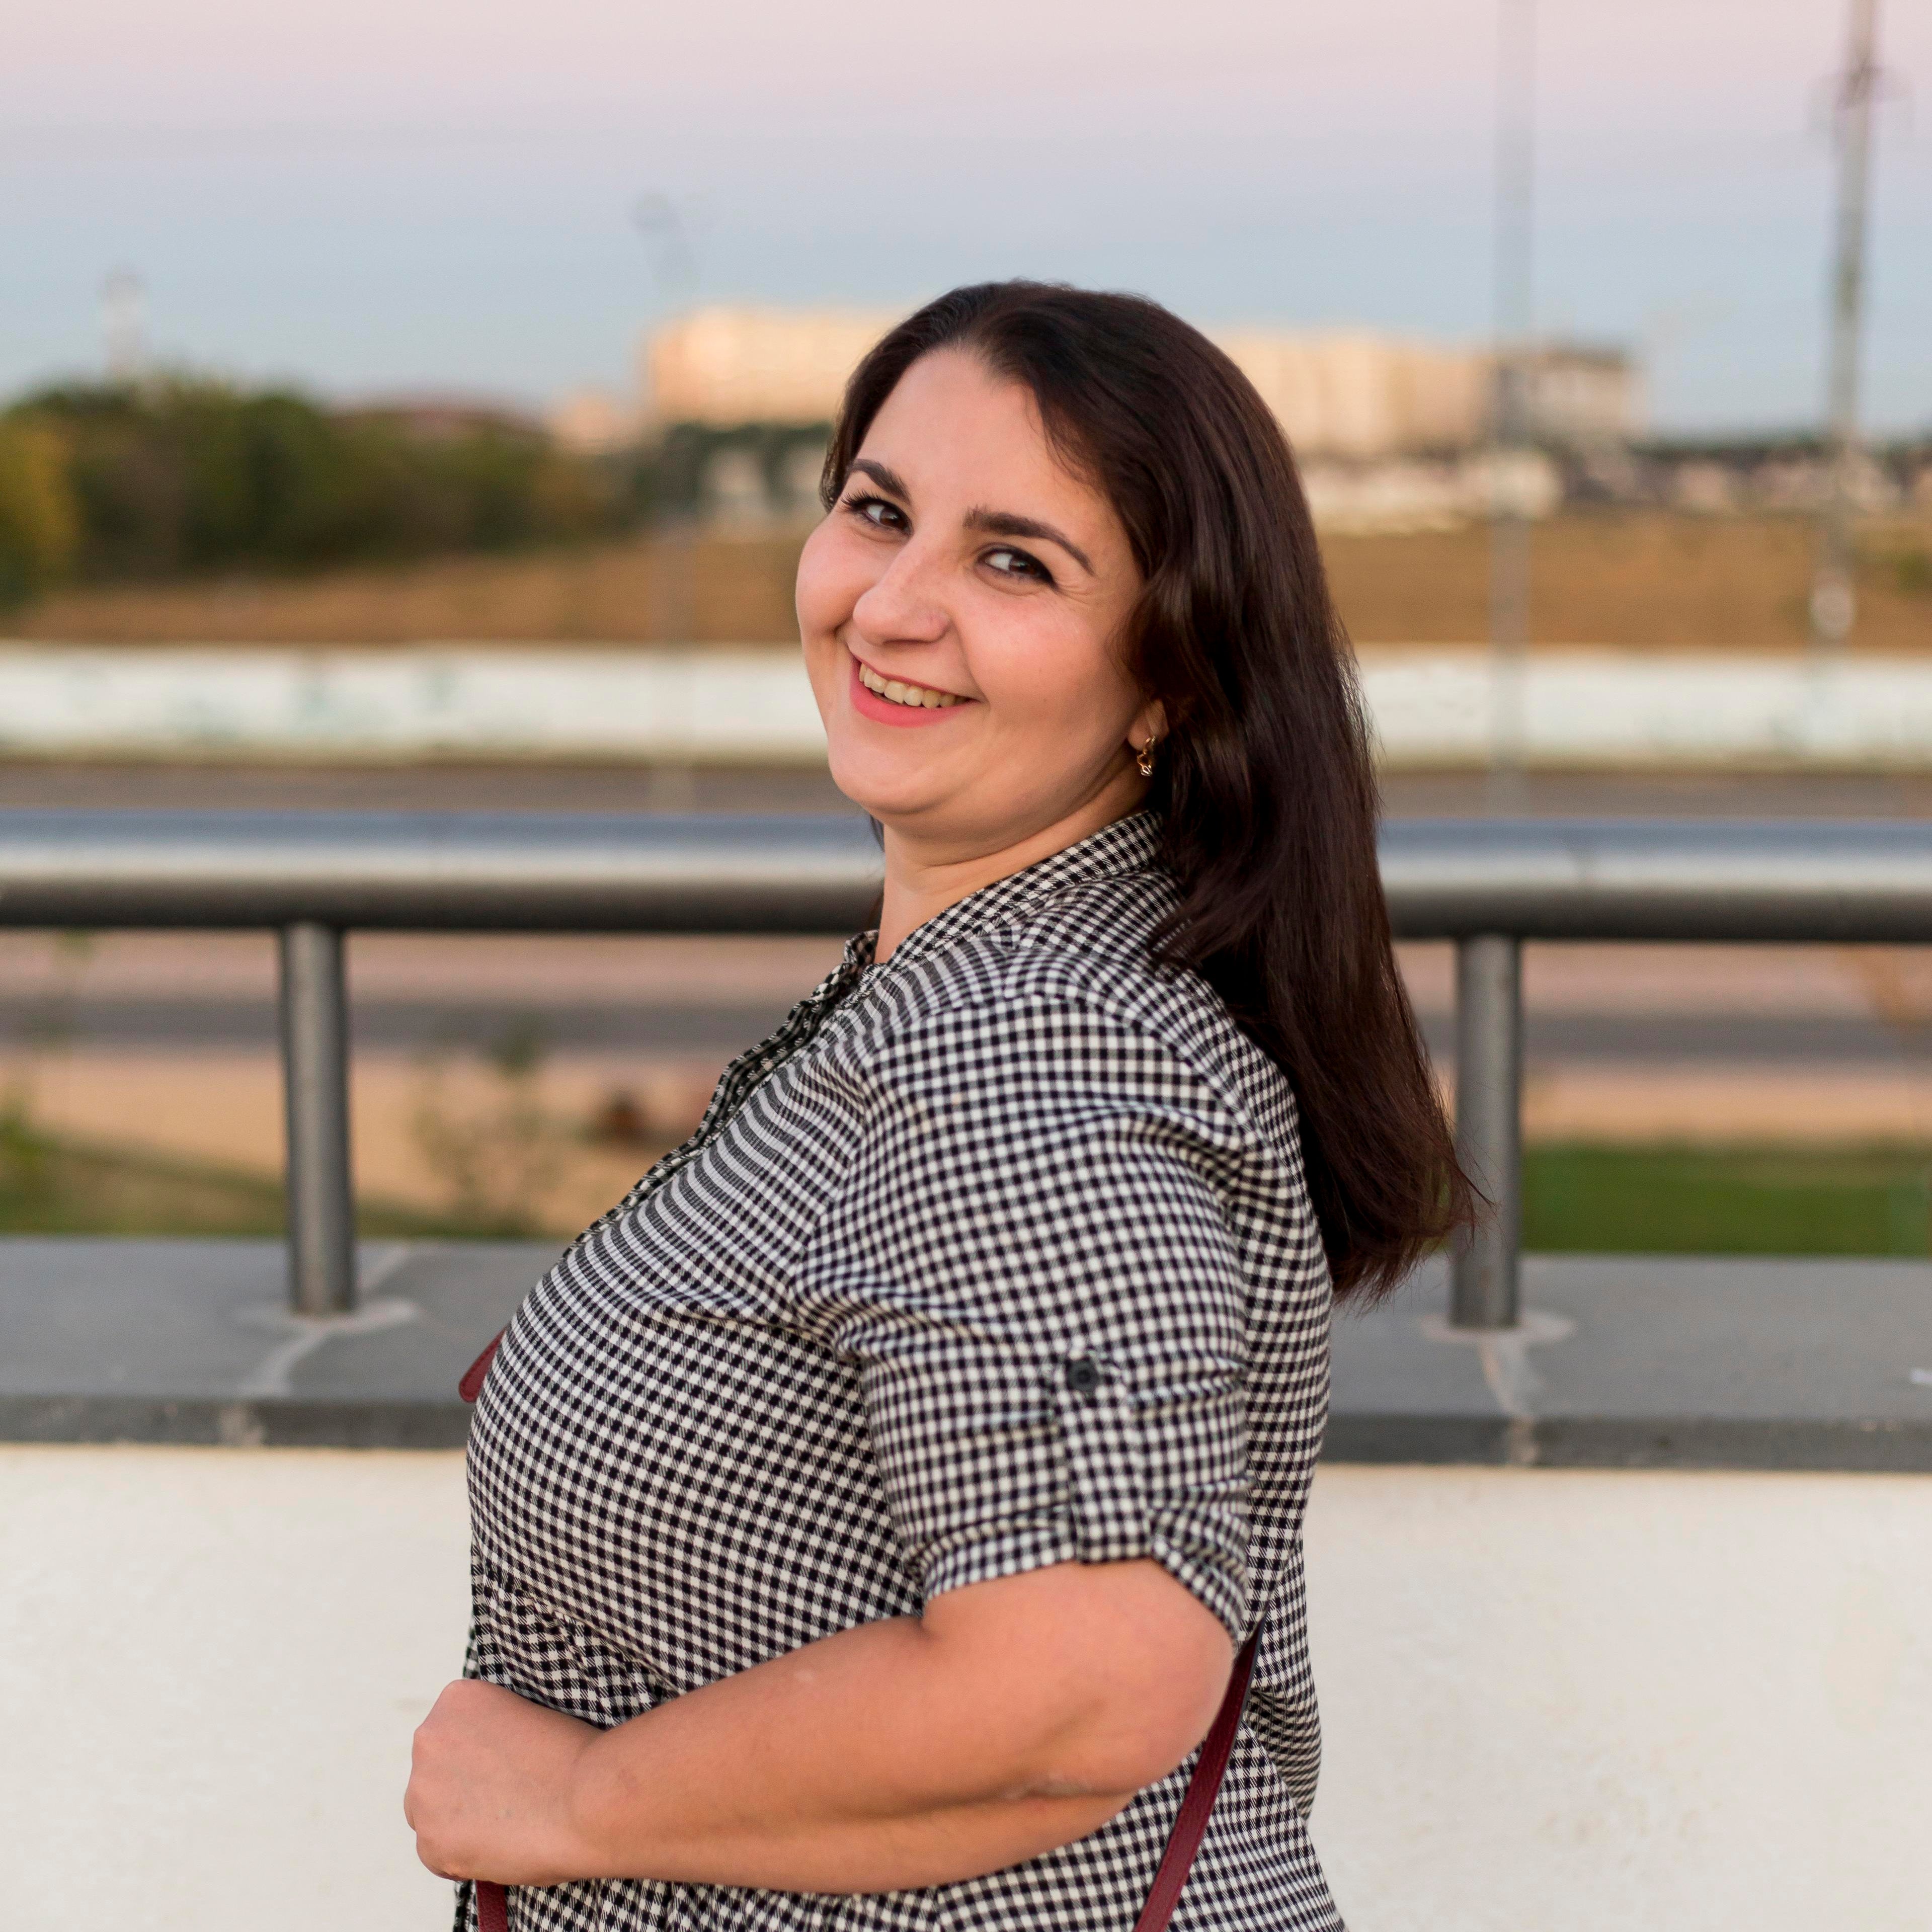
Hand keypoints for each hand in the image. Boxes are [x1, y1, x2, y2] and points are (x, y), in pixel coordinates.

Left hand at [405, 1679, 601, 1884]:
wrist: (588, 1798)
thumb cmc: (572, 1755)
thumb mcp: (525, 1716)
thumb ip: (488, 1734)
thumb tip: (475, 1771)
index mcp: (455, 1698)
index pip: (450, 1734)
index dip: (479, 1756)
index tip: (507, 1767)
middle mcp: (428, 1738)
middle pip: (433, 1772)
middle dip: (461, 1788)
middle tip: (506, 1799)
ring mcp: (422, 1792)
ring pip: (430, 1813)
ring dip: (458, 1822)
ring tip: (507, 1825)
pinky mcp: (428, 1843)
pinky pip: (437, 1853)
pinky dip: (462, 1856)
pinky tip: (500, 1846)